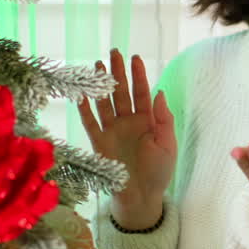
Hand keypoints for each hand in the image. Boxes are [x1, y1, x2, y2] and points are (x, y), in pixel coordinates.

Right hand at [78, 49, 176, 228]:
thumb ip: (164, 119)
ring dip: (101, 85)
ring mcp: (112, 130)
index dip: (139, 75)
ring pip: (105, 102)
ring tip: (97, 65)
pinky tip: (81, 94)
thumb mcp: (167, 145)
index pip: (142, 93)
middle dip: (118, 72)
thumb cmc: (158, 172)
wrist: (141, 197)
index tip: (135, 57)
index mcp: (147, 120)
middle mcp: (128, 122)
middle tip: (114, 51)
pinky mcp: (99, 143)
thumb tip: (160, 92)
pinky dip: (85, 109)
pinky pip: (90, 123)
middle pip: (121, 92)